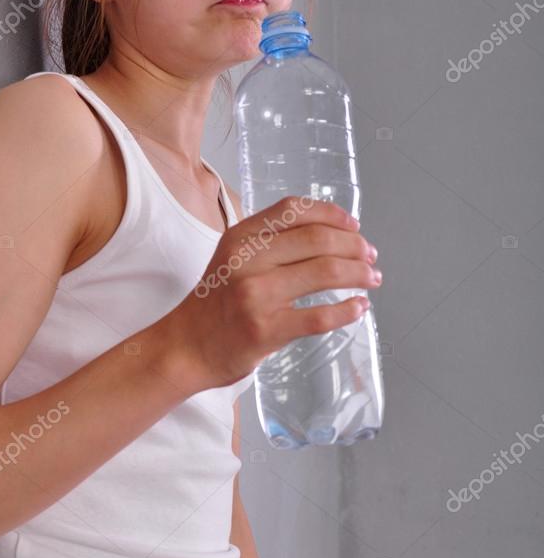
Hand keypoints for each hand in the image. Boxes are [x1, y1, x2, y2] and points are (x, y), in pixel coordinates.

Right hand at [169, 195, 380, 389]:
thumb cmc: (215, 304)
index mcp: (240, 237)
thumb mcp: (231, 258)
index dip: (332, 213)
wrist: (185, 347)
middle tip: (370, 257)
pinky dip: (347, 311)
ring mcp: (255, 295)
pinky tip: (359, 308)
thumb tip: (329, 235)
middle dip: (355, 246)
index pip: (294, 210)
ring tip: (371, 279)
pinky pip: (319, 317)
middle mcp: (247, 260)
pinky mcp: (265, 329)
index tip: (354, 225)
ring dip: (358, 274)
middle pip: (318, 239)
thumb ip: (268, 242)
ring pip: (324, 272)